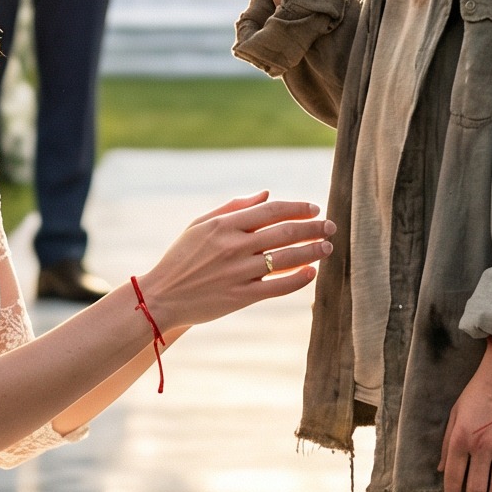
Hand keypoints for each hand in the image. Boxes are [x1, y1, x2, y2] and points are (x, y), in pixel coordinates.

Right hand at [137, 192, 332, 329]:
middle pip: (285, 232)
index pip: (271, 210)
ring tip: (327, 248)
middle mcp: (233, 246)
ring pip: (286, 258)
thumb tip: (265, 194)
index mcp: (224, 225)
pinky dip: (298, 279)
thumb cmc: (182, 258)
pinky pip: (277, 287)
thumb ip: (234, 208)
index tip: (315, 209)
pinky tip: (311, 273)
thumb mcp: (200, 225)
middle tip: (330, 227)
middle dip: (313, 228)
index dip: (297, 208)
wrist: (162, 297)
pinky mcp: (241, 297)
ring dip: (312, 252)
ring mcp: (238, 272)